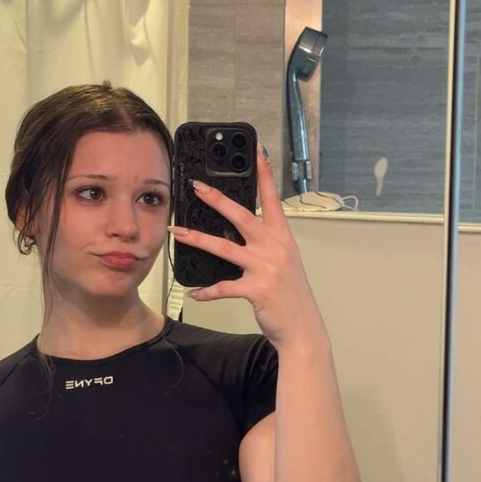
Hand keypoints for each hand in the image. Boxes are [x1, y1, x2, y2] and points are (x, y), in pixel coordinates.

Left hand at [167, 144, 326, 349]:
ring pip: (225, 248)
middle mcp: (275, 249)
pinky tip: (195, 293)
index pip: (272, 200)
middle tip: (197, 187)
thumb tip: (232, 233)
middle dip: (217, 199)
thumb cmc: (290, 296)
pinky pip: (224, 287)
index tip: (258, 153)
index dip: (265, 176)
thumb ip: (264, 245)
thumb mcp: (283, 263)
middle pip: (242, 216)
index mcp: (283, 239)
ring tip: (178, 232)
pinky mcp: (256, 289)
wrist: (302, 328)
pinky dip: (207, 291)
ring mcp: (266, 268)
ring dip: (197, 239)